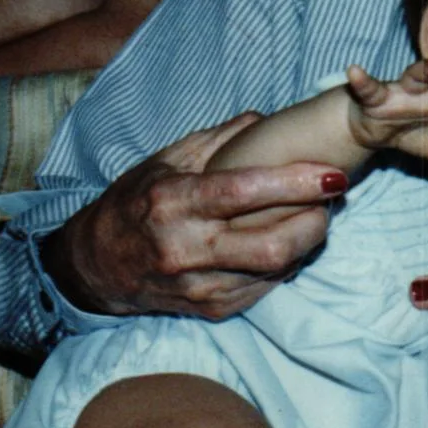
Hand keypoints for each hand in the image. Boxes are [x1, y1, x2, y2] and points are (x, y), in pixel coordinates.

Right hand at [44, 112, 341, 319]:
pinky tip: (289, 241)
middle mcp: (185, 248)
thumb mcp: (167, 159)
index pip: (243, 193)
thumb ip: (220, 138)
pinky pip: (265, 288)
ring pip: (275, 271)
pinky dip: (287, 263)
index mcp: (174, 201)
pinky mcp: (210, 310)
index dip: (294, 183)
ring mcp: (199, 286)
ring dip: (307, 241)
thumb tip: (268, 117)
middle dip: (315, 222)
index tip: (331, 173)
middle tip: (332, 198)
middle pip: (270, 246)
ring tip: (317, 214)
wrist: (96, 265)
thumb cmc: (135, 201)